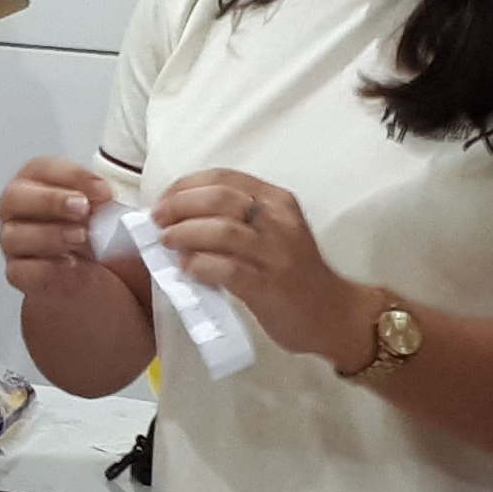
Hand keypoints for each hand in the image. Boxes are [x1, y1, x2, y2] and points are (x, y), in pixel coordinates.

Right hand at [0, 158, 146, 304]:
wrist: (98, 273)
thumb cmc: (94, 234)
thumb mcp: (108, 212)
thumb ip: (107, 203)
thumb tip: (117, 202)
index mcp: (36, 182)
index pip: (42, 168)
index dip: (71, 175)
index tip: (101, 188)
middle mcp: (17, 209)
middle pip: (15, 196)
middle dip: (51, 200)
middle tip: (82, 208)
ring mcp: (13, 242)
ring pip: (15, 235)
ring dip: (51, 235)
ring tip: (81, 238)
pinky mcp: (18, 272)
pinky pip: (23, 270)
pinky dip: (48, 267)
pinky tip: (70, 263)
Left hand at [150, 169, 378, 367]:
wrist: (333, 313)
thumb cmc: (294, 273)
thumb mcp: (273, 232)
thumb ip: (237, 220)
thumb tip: (180, 217)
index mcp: (277, 201)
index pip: (224, 178)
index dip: (186, 185)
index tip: (163, 199)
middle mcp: (279, 221)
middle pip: (220, 199)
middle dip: (180, 205)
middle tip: (158, 221)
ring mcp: (277, 254)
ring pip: (222, 231)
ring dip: (186, 233)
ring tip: (168, 243)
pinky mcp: (271, 287)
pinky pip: (228, 270)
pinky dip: (201, 266)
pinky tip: (187, 269)